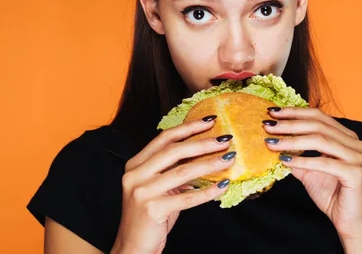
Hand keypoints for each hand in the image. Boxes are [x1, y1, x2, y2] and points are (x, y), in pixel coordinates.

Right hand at [111, 115, 235, 253]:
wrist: (133, 248)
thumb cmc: (150, 217)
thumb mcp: (159, 187)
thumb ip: (173, 170)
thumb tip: (205, 153)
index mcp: (135, 164)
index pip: (164, 138)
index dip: (188, 128)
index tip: (209, 121)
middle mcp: (135, 175)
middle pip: (174, 150)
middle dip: (202, 143)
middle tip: (224, 139)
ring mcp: (142, 191)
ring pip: (183, 172)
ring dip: (210, 164)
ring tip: (229, 158)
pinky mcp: (152, 209)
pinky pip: (187, 197)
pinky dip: (207, 192)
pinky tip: (222, 186)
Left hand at [263, 107, 361, 243]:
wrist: (348, 220)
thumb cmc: (331, 193)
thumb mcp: (308, 170)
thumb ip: (296, 154)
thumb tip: (274, 140)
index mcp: (347, 136)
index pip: (318, 116)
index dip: (294, 112)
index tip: (272, 112)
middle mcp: (355, 142)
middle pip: (318, 125)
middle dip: (290, 124)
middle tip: (268, 126)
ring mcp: (357, 156)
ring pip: (320, 140)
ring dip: (292, 140)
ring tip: (272, 143)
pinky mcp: (354, 172)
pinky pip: (323, 162)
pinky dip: (303, 160)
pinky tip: (285, 161)